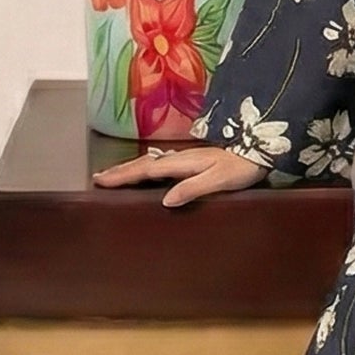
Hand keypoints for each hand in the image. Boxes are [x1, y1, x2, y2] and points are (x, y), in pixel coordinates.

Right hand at [91, 145, 269, 207]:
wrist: (258, 153)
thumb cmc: (241, 169)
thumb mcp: (219, 181)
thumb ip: (193, 189)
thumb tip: (166, 201)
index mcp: (183, 163)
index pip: (146, 170)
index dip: (123, 175)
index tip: (100, 180)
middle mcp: (180, 159)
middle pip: (143, 164)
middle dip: (120, 171)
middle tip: (97, 177)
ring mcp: (185, 159)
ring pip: (149, 163)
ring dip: (129, 169)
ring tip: (111, 175)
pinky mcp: (191, 162)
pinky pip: (159, 166)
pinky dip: (144, 169)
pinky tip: (142, 174)